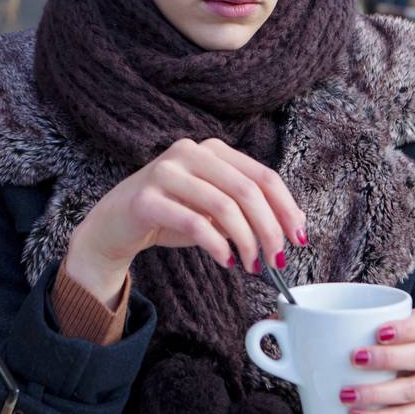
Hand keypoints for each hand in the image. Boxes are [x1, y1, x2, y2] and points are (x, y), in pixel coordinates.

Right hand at [63, 138, 307, 307]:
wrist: (115, 224)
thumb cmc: (171, 215)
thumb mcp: (214, 209)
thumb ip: (246, 210)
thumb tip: (291, 228)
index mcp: (213, 150)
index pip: (263, 176)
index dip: (286, 208)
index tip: (299, 237)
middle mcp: (190, 152)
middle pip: (248, 190)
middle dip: (269, 229)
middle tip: (276, 260)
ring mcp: (166, 172)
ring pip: (223, 206)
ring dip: (245, 242)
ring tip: (251, 265)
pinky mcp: (146, 198)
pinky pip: (194, 222)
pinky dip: (217, 245)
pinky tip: (225, 261)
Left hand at [339, 309, 414, 412]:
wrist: (394, 374)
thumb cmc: (376, 345)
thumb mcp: (371, 330)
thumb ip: (349, 324)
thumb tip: (302, 316)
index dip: (405, 328)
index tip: (378, 333)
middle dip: (388, 359)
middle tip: (355, 359)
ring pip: (414, 391)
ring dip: (380, 394)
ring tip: (348, 397)